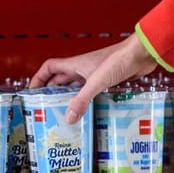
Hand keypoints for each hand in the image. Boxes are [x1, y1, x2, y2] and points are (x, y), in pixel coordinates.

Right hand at [28, 35, 159, 122]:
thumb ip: (82, 100)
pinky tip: (87, 111)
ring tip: (65, 114)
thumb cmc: (119, 60)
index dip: (39, 77)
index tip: (32, 92)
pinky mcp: (107, 80)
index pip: (49, 67)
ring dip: (69, 97)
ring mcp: (94, 74)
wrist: (141, 54)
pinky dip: (86, 100)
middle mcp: (82, 68)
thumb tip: (67, 118)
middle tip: (46, 108)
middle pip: (60, 79)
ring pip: (75, 86)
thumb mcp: (97, 82)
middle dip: (52, 92)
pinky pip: (90, 91)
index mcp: (75, 64)